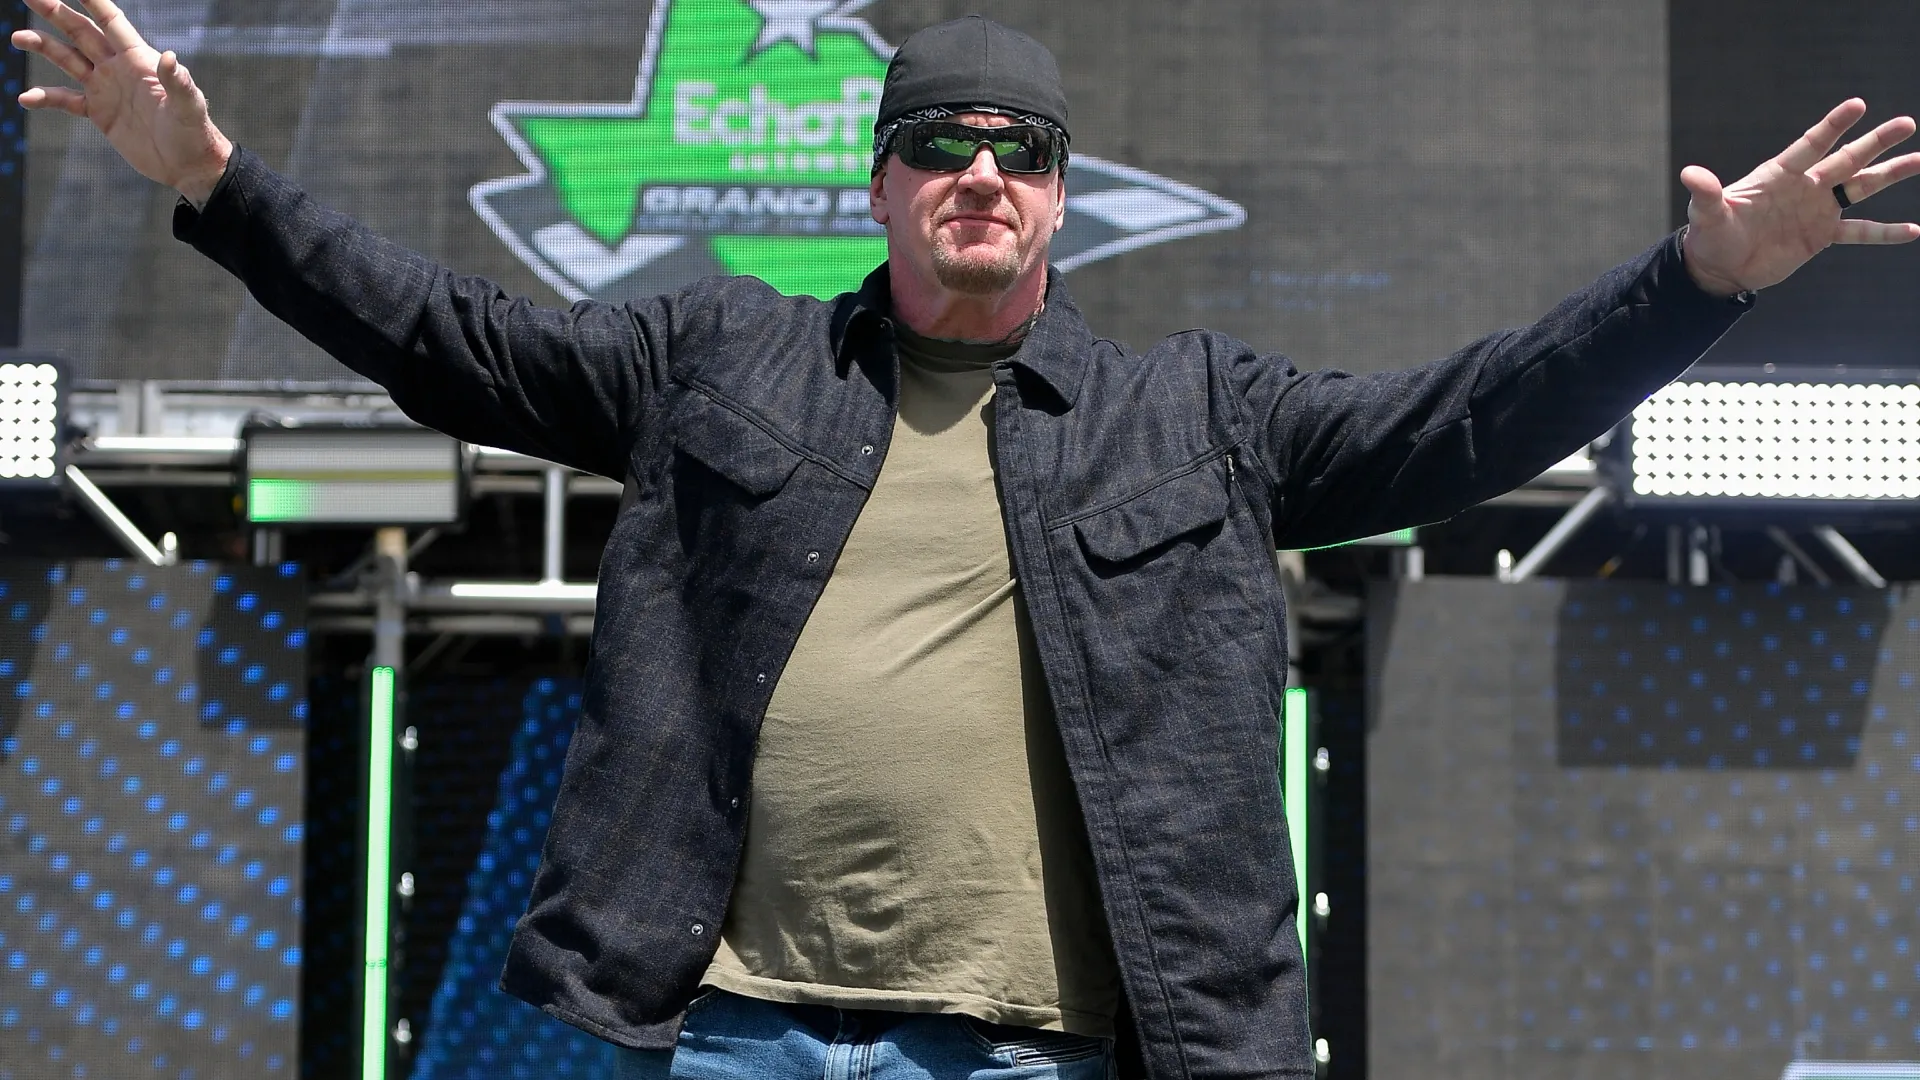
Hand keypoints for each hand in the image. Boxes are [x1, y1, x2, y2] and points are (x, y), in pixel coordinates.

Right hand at [11, 0, 230, 204]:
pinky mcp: (99, 113)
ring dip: (43, 46)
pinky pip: (65, 100)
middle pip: (81, 32)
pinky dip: (45, 98)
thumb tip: (170, 58)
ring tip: (17, 37)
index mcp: (139, 59)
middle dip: (56, 12)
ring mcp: (106, 89)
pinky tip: (26, 98)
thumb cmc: (194, 133)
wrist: (188, 166)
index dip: (92, 0)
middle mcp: (118, 68)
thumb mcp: (189, 107)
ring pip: (67, 59)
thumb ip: (179, 83)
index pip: (110, 21)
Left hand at [1679, 100, 1919, 296]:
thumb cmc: (1711, 235)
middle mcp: (1804, 187)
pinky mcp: (1821, 236)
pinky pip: (1859, 232)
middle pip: (1846, 160)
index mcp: (1780, 175)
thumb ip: (1706, 193)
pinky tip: (1913, 230)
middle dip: (1875, 142)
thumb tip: (1690, 173)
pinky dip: (1885, 232)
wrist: (1719, 267)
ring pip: (1861, 187)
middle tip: (1907, 123)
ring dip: (1890, 174)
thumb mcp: (1706, 214)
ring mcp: (1816, 210)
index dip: (1833, 126)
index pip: (1811, 145)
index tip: (1858, 105)